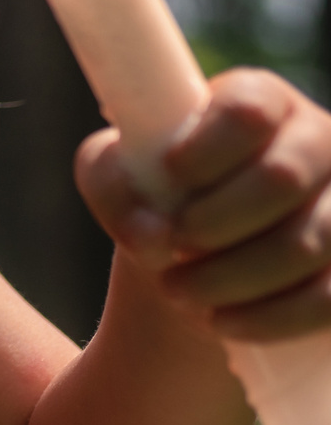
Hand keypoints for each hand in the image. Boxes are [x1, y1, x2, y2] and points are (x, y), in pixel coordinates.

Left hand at [76, 68, 330, 340]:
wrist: (197, 258)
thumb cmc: (156, 197)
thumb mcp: (115, 179)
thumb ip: (115, 188)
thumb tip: (152, 232)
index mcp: (259, 101)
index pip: (248, 109)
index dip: (207, 149)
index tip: (169, 176)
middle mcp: (317, 142)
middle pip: (283, 177)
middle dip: (216, 223)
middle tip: (172, 247)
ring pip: (311, 241)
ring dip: (235, 277)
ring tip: (177, 293)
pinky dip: (274, 317)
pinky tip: (224, 323)